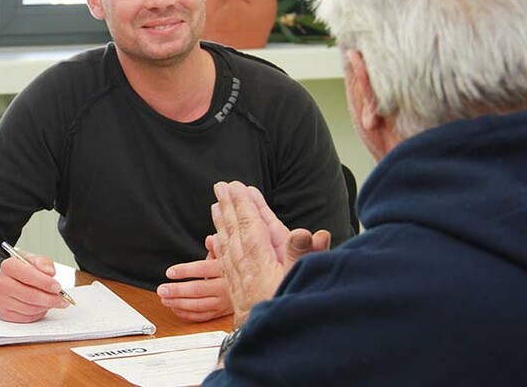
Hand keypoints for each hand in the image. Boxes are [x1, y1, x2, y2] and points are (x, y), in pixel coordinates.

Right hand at [0, 251, 68, 322]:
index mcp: (9, 266)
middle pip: (29, 295)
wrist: (11, 279)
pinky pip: (26, 317)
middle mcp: (2, 283)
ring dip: (46, 306)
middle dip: (50, 298)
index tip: (58, 287)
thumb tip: (50, 272)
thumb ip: (44, 263)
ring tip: (55, 301)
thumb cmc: (25, 269)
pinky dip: (39, 313)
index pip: (28, 276)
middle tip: (62, 299)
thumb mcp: (35, 260)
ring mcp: (2, 300)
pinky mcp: (5, 313)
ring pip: (29, 308)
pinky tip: (44, 306)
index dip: (45, 283)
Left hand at [156, 235, 232, 321]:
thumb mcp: (230, 252)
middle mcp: (225, 288)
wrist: (257, 285)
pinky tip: (175, 308)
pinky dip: (188, 314)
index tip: (170, 272)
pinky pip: (202, 316)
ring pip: (199, 305)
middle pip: (199, 290)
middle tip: (162, 289)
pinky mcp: (221, 312)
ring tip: (164, 299)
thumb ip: (218, 246)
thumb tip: (210, 240)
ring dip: (179, 303)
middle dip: (178, 291)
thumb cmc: (237, 266)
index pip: (203, 269)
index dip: (185, 271)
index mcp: (226, 270)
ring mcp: (223, 302)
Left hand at [211, 181, 330, 326]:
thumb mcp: (299, 278)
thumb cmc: (284, 306)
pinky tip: (215, 238)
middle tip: (220, 186)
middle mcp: (244, 262)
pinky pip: (223, 258)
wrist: (266, 339)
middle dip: (227, 205)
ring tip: (215, 205)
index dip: (243, 202)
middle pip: (233, 227)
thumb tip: (311, 232)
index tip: (236, 186)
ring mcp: (236, 274)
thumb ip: (303, 254)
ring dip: (220, 221)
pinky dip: (219, 243)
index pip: (248, 222)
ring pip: (225, 241)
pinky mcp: (233, 286)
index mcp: (259, 256)